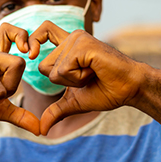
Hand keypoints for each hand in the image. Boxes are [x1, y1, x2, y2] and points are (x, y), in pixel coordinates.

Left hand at [29, 26, 143, 134]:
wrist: (130, 89)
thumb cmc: (107, 91)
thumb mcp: (75, 102)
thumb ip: (56, 111)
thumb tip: (41, 130)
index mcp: (68, 46)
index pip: (43, 31)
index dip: (33, 40)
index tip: (30, 54)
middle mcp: (71, 38)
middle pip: (42, 66)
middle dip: (62, 81)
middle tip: (86, 76)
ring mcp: (77, 39)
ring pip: (53, 70)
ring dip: (73, 81)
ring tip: (92, 73)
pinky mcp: (83, 44)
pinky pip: (64, 69)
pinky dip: (78, 78)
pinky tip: (95, 71)